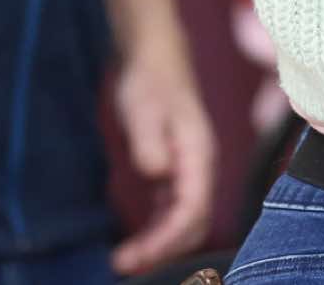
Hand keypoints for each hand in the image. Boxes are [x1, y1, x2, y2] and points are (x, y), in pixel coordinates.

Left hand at [110, 37, 216, 274]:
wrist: (155, 60)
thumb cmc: (151, 82)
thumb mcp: (144, 109)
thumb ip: (151, 143)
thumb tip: (158, 173)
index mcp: (199, 155)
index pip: (192, 209)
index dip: (167, 238)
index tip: (137, 256)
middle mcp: (199, 168)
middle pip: (192, 223)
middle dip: (163, 250)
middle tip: (124, 264)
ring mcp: (188, 172)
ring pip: (183, 221)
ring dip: (160, 245)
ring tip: (126, 260)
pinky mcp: (174, 172)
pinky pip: (172, 211)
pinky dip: (157, 231)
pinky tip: (136, 241)